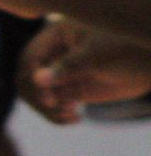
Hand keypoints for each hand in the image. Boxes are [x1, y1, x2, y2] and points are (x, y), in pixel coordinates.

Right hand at [19, 20, 150, 123]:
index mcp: (55, 37)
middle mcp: (53, 55)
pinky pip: (53, 105)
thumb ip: (68, 67)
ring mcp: (61, 73)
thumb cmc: (128, 47)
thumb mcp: (98, 55)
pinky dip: (57, 115)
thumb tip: (37, 79)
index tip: (49, 98)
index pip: (29, 59)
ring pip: (37, 95)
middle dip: (37, 96)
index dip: (32, 79)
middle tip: (55, 107)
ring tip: (68, 115)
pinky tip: (74, 118)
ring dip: (46, 109)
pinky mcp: (71, 90)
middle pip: (27, 79)